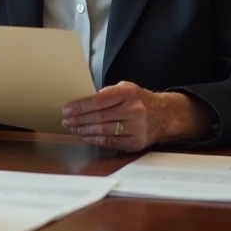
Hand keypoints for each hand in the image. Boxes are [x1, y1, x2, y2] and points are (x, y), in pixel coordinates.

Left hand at [61, 82, 210, 151]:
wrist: (164, 115)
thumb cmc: (139, 100)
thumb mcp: (125, 88)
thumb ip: (106, 94)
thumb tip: (80, 102)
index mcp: (129, 93)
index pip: (98, 100)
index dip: (80, 106)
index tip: (67, 109)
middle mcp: (134, 110)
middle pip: (99, 117)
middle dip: (78, 119)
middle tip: (66, 120)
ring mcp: (137, 128)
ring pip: (103, 131)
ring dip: (84, 130)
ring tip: (73, 128)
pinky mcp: (137, 142)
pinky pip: (111, 141)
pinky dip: (95, 139)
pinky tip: (86, 136)